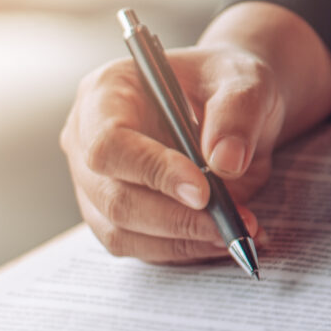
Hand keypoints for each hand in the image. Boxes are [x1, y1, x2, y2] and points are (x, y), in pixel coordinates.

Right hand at [62, 43, 275, 262]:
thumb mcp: (244, 80)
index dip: (151, 171)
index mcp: (105, 93)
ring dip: (182, 241)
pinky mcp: (114, 216)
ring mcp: (94, 183)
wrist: (229, 107)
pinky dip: (185, 250)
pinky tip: (222, 238)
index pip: (108, 144)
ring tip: (235, 232)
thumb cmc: (224, 84)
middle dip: (175, 219)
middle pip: (112, 198)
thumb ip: (238, 114)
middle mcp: (86, 141)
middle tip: (230, 223)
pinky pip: (141, 247)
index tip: (203, 191)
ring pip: (121, 232)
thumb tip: (225, 163)